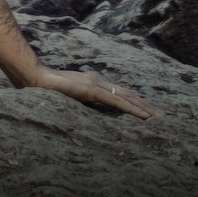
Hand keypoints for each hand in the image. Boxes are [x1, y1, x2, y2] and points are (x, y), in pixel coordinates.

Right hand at [28, 64, 162, 118]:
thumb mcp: (66, 97)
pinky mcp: (92, 90)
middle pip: (127, 94)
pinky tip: (144, 117)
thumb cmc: (46, 89)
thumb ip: (77, 101)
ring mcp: (95, 84)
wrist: (35, 78)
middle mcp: (97, 81)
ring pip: (126, 97)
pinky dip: (132, 109)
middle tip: (162, 116)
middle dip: (145, 105)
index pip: (118, 93)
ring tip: (159, 118)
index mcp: (92, 82)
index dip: (134, 101)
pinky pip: (117, 102)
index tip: (148, 111)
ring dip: (144, 108)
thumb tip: (82, 111)